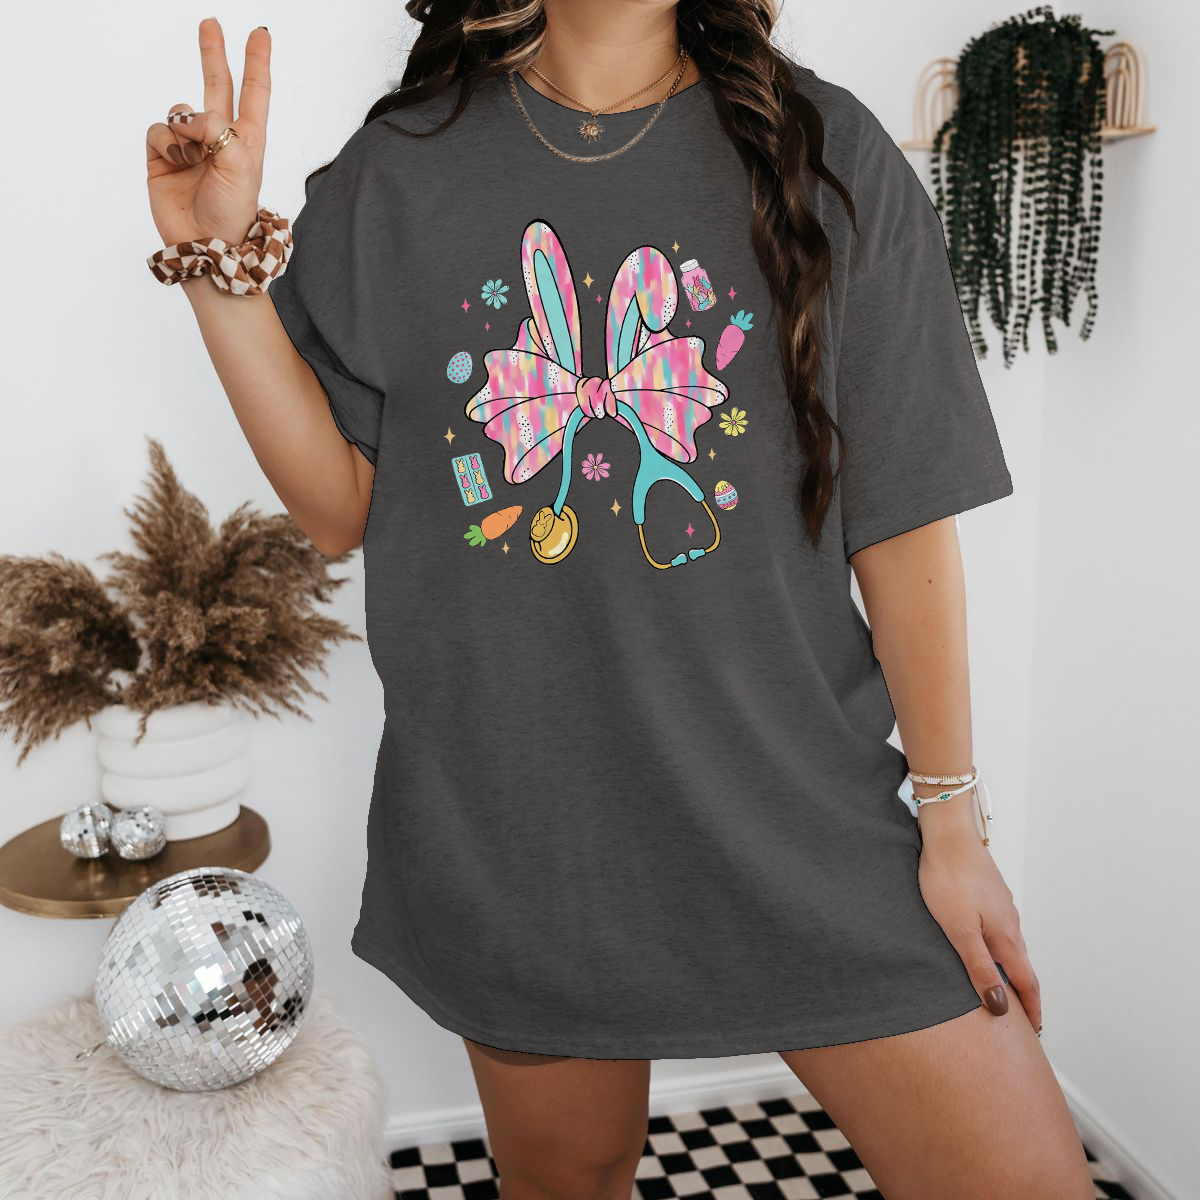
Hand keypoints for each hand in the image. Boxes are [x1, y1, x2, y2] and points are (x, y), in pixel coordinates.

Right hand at [145, 19, 269, 246]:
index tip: (260, 34)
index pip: (254, 93)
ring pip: (180, 111)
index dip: (257, 63)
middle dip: (213, 55)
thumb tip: (191, 118)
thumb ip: (221, 129)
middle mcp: (219, 138)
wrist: (205, 244)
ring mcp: (190, 146)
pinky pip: (158, 130)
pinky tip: (176, 161)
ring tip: (194, 159)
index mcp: (247, 139)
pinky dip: (166, 142)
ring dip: (185, 128)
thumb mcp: (241, 166)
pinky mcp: (163, 156)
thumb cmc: (232, 212)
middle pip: (216, 85)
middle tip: (211, 24)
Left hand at [918, 811, 1042, 1033]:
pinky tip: (984, 947)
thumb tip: (1001, 1007)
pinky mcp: (989, 893)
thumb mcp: (960, 931)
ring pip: (1010, 946)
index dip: (1031, 1010)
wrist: (948, 834)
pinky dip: (998, 948)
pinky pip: (999, 930)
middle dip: (1023, 995)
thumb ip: (979, 968)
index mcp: (1006, 937)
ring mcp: (1001, 906)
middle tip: (1020, 1018)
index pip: (1026, 983)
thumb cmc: (949, 879)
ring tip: (1001, 988)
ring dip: (1010, 971)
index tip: (1035, 1033)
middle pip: (1022, 966)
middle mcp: (1010, 923)